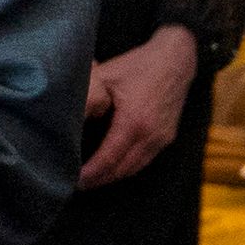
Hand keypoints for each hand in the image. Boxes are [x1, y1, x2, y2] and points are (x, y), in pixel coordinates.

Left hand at [79, 23, 197, 187]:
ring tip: (91, 180)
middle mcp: (152, 135)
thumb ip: (87, 98)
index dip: (91, 172)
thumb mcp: (104, 76)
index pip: (109, 158)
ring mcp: (162, 138)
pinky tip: (112, 168)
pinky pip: (145, 160)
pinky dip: (127, 168)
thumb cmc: (137, 66)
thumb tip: (68, 118)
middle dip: (99, 179)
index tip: (73, 180)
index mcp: (134, 122)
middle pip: (122, 169)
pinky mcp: (167, 136)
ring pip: (135, 167)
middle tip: (77, 184)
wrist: (176, 60)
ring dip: (113, 176)